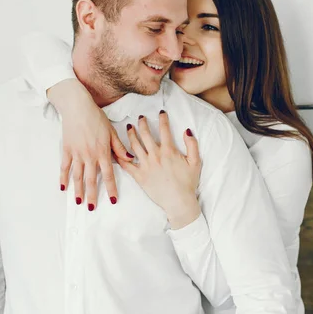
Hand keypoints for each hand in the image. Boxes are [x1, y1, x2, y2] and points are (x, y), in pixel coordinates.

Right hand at [48, 79, 133, 209]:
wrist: (77, 107)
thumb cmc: (96, 118)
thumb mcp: (111, 131)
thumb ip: (119, 147)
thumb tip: (130, 159)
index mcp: (103, 152)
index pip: (109, 174)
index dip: (111, 188)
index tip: (112, 200)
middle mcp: (89, 155)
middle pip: (91, 179)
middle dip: (92, 195)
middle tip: (92, 208)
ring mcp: (76, 154)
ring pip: (77, 176)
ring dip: (78, 190)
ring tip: (78, 202)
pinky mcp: (66, 150)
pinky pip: (64, 167)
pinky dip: (63, 177)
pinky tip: (63, 188)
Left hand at [120, 110, 200, 228]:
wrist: (178, 202)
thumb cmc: (188, 183)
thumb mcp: (195, 162)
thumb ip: (192, 145)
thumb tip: (187, 131)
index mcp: (169, 151)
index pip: (164, 130)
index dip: (163, 119)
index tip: (161, 112)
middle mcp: (155, 155)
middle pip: (146, 134)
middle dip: (143, 123)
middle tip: (141, 117)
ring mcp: (145, 165)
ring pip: (134, 146)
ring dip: (131, 134)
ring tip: (129, 127)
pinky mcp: (139, 176)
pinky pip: (127, 165)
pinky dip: (121, 156)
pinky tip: (117, 149)